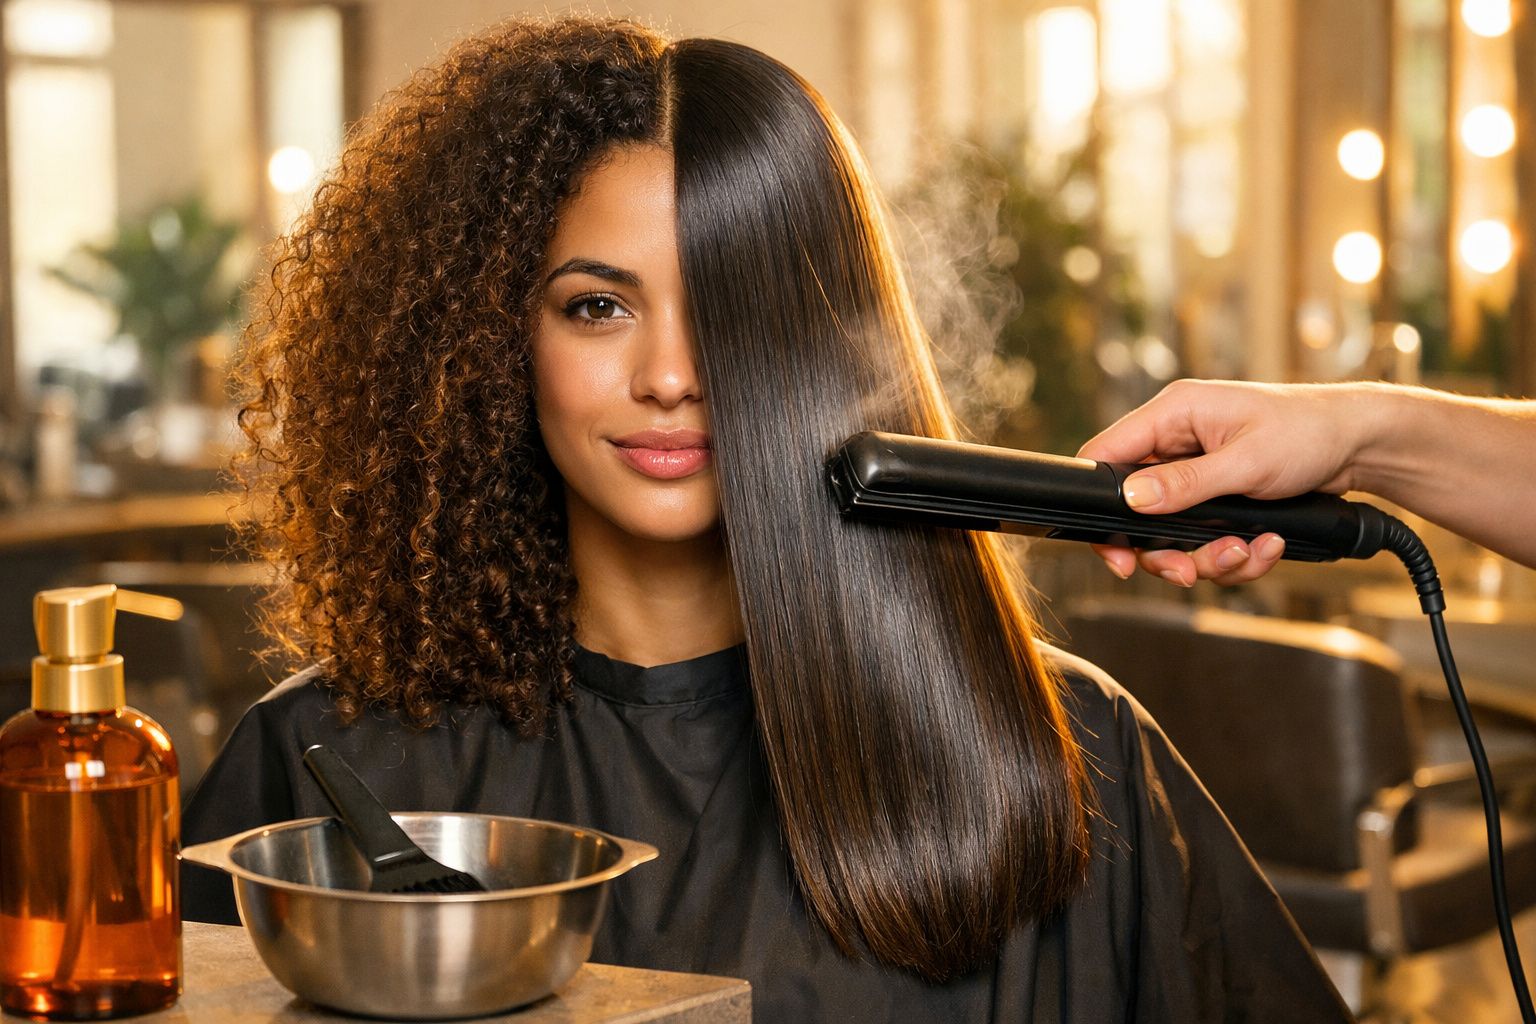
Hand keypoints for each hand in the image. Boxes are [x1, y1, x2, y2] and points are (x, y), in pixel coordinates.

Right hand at [1076, 379, 1368, 586]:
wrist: (1362, 444)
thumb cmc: (1310, 432)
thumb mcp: (1247, 461)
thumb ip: (1185, 483)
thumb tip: (1132, 499)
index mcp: (1174, 413)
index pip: (1107, 454)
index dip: (1100, 503)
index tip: (1116, 552)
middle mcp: (1177, 441)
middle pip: (1137, 508)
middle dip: (1166, 549)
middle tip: (1188, 571)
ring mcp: (1196, 471)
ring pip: (1172, 532)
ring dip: (1208, 556)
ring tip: (1248, 552)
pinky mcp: (1217, 496)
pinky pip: (1204, 537)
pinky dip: (1234, 552)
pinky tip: (1266, 545)